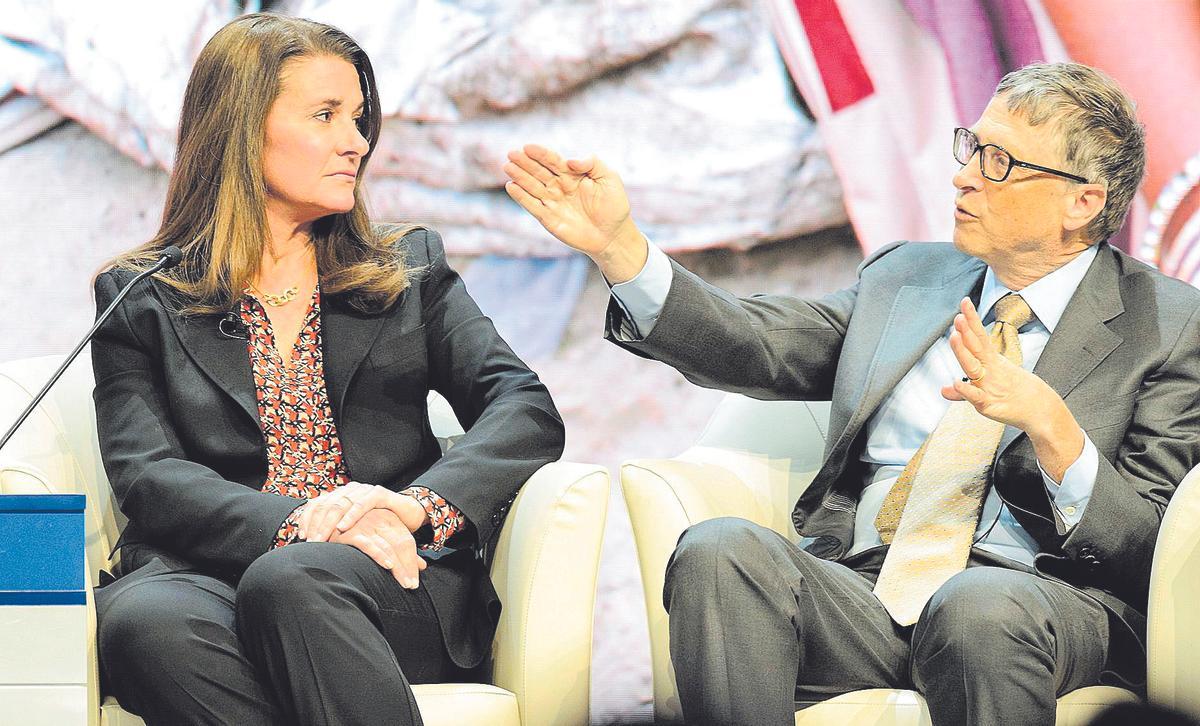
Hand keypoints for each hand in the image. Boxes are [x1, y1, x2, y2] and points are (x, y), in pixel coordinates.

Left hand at [299, 482, 426, 542]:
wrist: (408, 515)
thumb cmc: (379, 523)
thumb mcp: (354, 528)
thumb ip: (336, 531)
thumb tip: (312, 545)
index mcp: (341, 495)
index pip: (317, 504)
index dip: (307, 519)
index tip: (301, 537)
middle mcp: (350, 490)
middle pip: (327, 505)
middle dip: (316, 525)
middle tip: (311, 543)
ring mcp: (364, 490)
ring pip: (341, 504)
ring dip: (330, 523)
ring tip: (322, 539)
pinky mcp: (380, 494)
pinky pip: (363, 503)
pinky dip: (351, 515)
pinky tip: (343, 527)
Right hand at [329, 508, 426, 588]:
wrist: (328, 523)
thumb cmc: (357, 533)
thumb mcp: (382, 537)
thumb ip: (402, 551)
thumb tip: (423, 566)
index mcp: (389, 518)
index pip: (407, 542)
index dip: (412, 562)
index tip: (414, 581)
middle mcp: (380, 519)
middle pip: (401, 545)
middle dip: (407, 567)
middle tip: (411, 586)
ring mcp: (366, 524)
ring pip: (389, 547)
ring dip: (398, 567)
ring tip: (404, 583)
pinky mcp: (351, 532)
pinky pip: (369, 544)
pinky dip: (379, 554)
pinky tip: (387, 565)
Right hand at [503, 144, 646, 281]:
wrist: (613, 235)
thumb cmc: (614, 205)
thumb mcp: (609, 178)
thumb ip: (592, 163)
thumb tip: (569, 160)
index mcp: (572, 174)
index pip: (553, 160)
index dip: (540, 153)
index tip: (528, 147)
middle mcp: (559, 186)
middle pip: (539, 171)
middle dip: (525, 162)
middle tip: (511, 154)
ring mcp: (553, 202)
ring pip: (532, 186)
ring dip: (520, 176)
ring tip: (508, 167)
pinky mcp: (549, 218)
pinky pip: (532, 205)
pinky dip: (521, 197)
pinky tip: (511, 187)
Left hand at [942, 298, 1082, 478]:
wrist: (1039, 411)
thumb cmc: (1013, 396)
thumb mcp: (986, 390)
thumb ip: (963, 390)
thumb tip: (944, 390)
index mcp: (991, 363)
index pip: (978, 338)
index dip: (971, 321)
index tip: (964, 303)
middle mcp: (989, 371)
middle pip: (976, 349)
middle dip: (966, 333)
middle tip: (958, 317)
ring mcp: (989, 386)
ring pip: (973, 367)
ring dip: (963, 352)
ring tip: (954, 337)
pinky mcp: (988, 404)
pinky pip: (975, 396)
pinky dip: (966, 390)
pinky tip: (955, 383)